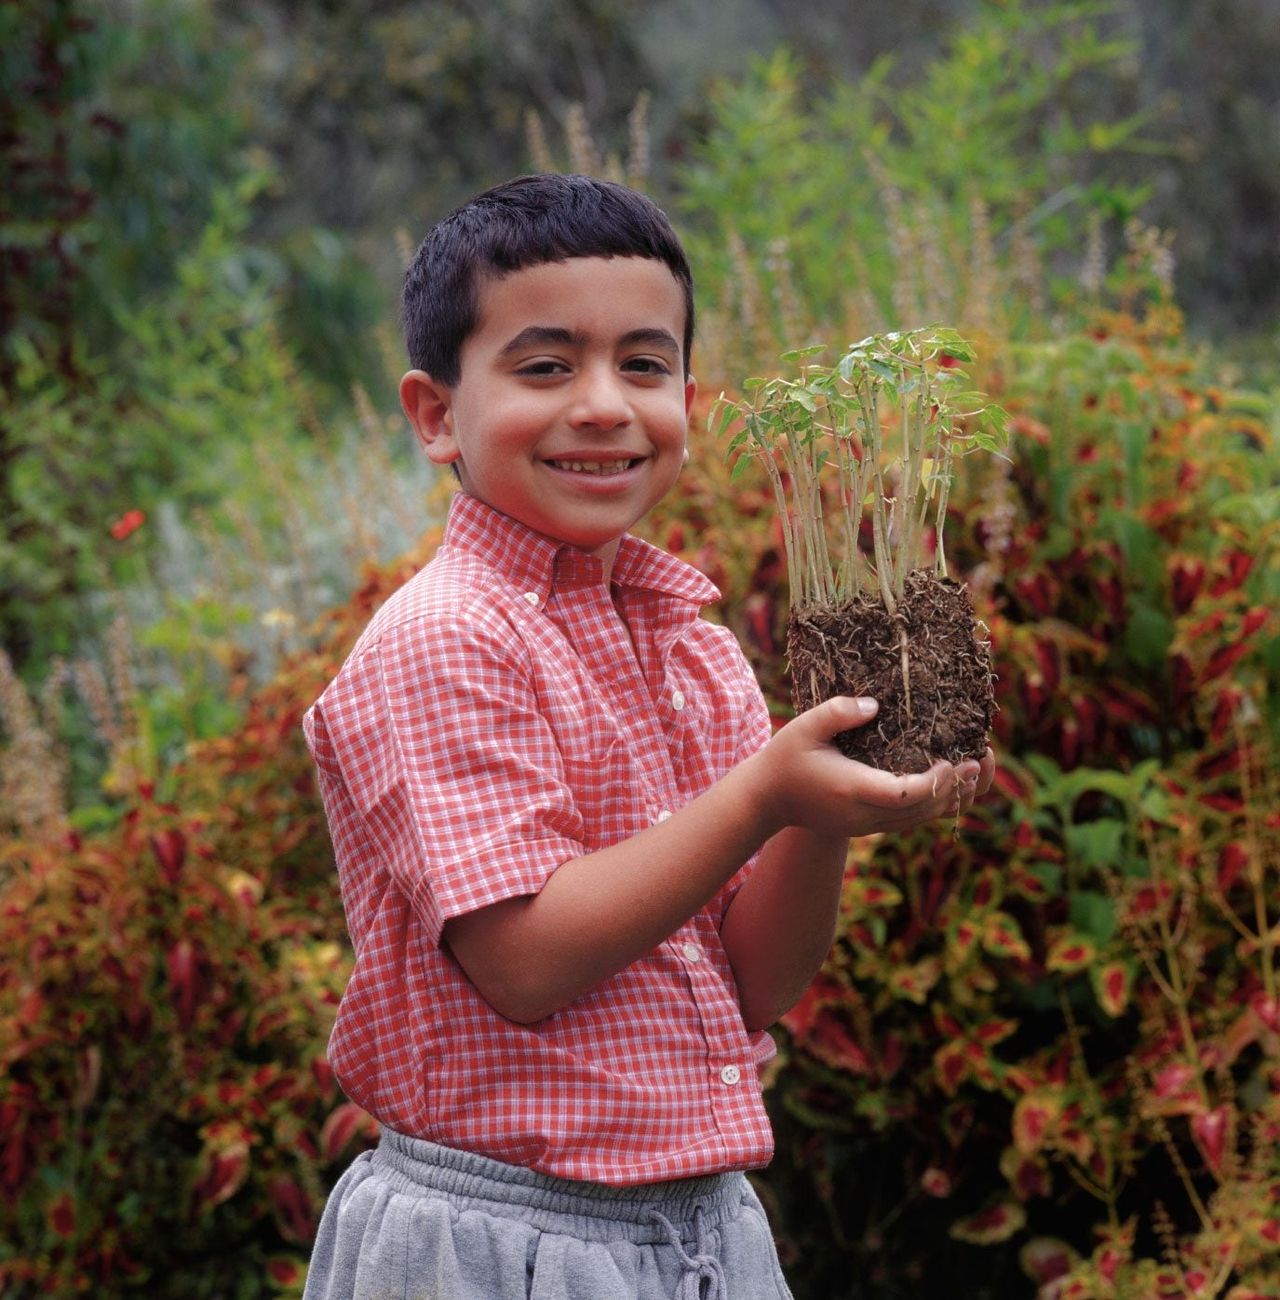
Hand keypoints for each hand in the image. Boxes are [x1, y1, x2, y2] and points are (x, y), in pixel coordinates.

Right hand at [749, 696, 993, 839]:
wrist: (765, 801)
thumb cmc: (785, 758)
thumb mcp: (804, 726)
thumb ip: (837, 712)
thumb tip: (874, 705)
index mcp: (851, 788)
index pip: (904, 793)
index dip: (936, 782)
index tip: (953, 760)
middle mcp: (862, 813)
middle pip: (920, 811)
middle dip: (954, 789)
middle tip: (978, 761)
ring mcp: (865, 825)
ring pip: (918, 820)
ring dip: (947, 800)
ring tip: (971, 773)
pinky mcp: (866, 827)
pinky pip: (907, 821)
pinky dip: (931, 806)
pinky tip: (946, 786)